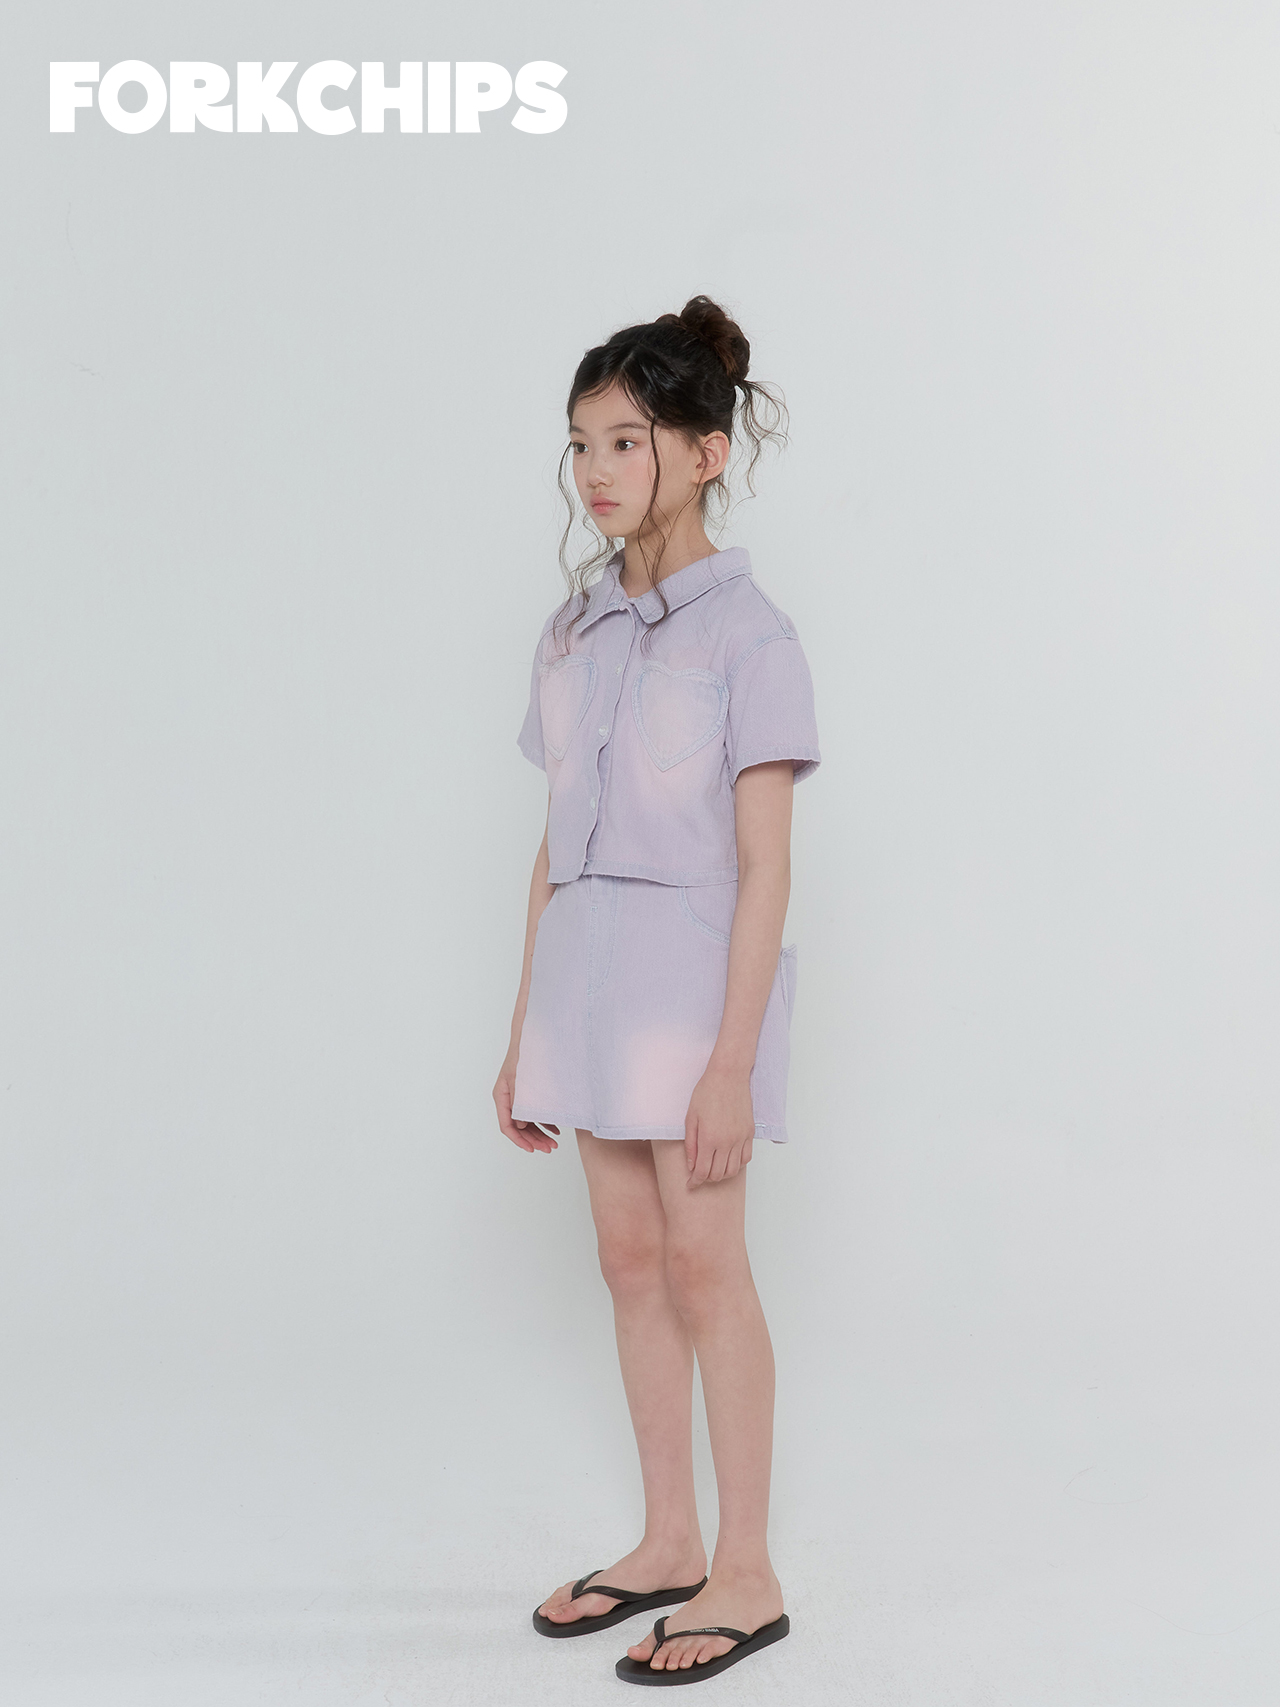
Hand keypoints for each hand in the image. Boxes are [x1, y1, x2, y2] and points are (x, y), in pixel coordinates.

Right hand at [493, 1053, 558, 1152]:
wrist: (533, 1035)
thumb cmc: (526, 1054)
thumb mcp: (522, 1079)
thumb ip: (520, 1103)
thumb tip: (521, 1125)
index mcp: (501, 1095)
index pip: (507, 1125)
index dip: (519, 1140)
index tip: (532, 1149)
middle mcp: (508, 1098)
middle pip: (518, 1127)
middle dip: (533, 1140)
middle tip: (549, 1148)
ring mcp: (518, 1096)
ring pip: (527, 1122)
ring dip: (540, 1134)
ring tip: (554, 1143)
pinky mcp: (529, 1092)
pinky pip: (534, 1113)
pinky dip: (545, 1123)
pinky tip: (556, 1130)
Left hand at [684, 1064, 754, 1185]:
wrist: (728, 1076)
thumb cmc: (706, 1092)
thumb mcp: (690, 1118)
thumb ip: (690, 1144)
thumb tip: (691, 1165)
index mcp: (708, 1139)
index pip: (702, 1171)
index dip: (694, 1182)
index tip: (690, 1185)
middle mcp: (726, 1142)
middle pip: (717, 1174)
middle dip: (706, 1179)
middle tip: (699, 1175)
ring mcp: (740, 1138)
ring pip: (733, 1170)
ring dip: (722, 1174)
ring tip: (713, 1169)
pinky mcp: (749, 1133)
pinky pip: (746, 1158)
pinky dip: (737, 1164)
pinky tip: (729, 1160)